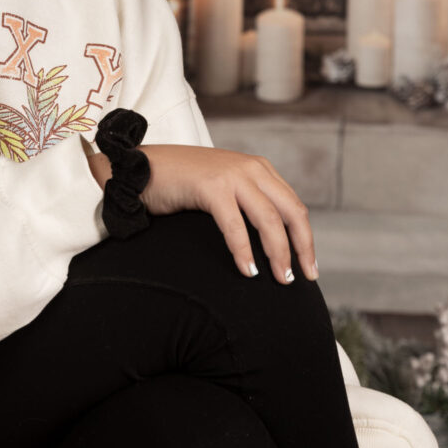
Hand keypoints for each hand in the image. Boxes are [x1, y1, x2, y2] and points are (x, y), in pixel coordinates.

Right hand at [87, 145, 317, 285]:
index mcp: (257, 168)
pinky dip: (243, 251)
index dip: (305, 239)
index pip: (294, 206)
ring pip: (269, 220)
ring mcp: (230, 174)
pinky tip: (247, 270)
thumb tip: (272, 242)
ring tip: (280, 279)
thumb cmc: (179, 183)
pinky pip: (235, 225)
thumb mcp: (223, 188)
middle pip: (291, 212)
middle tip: (303, 279)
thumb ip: (247, 202)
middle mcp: (249, 168)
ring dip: (278, 254)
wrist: (140, 167)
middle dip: (301, 248)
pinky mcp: (210, 185)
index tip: (307, 266)